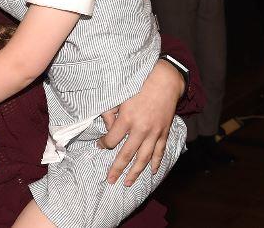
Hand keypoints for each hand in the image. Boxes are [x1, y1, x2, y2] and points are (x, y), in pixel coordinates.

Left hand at [98, 59, 182, 185]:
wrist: (164, 81)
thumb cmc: (139, 86)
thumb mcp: (119, 96)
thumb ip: (110, 113)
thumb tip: (108, 129)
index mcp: (127, 119)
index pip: (112, 139)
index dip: (103, 144)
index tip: (99, 145)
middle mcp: (141, 129)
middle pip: (127, 154)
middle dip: (117, 168)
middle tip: (110, 180)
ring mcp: (155, 132)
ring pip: (144, 157)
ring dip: (136, 172)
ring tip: (128, 183)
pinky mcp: (164, 132)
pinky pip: (160, 151)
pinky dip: (156, 162)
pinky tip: (152, 172)